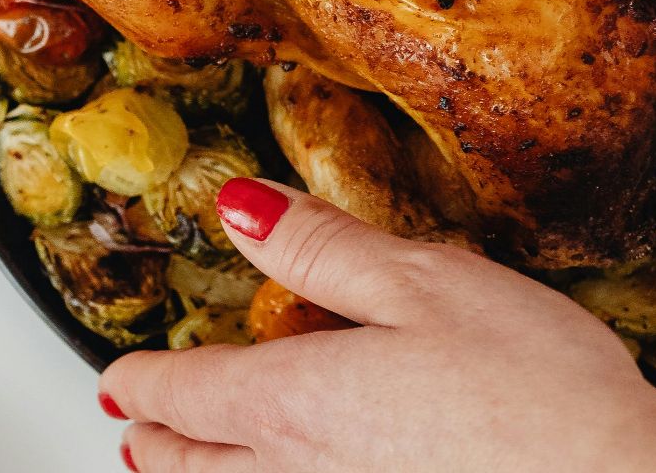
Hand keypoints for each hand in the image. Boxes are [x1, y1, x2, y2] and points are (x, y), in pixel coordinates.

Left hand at [98, 179, 655, 472]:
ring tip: (181, 468)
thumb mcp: (423, 284)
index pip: (184, 390)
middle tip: (133, 426)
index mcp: (293, 402)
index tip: (119, 375)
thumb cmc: (537, 397)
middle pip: (197, 464)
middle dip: (158, 439)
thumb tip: (239, 209)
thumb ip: (320, 247)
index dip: (142, 378)